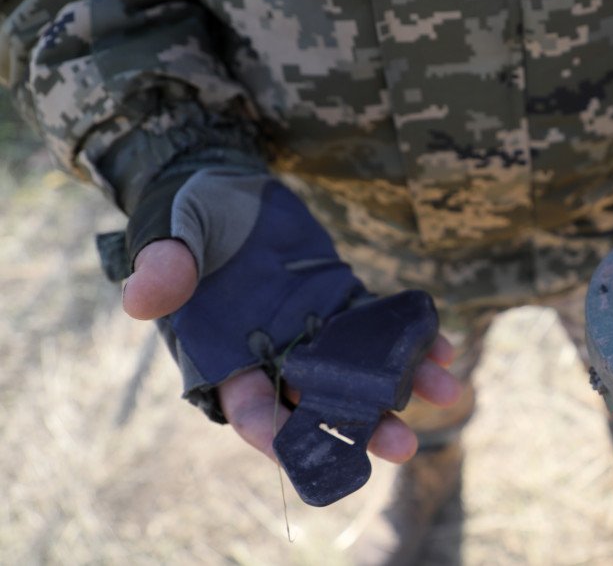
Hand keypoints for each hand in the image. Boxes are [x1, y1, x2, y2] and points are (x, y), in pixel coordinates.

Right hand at [124, 238, 460, 464]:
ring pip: (359, 369)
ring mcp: (309, 326)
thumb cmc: (183, 211)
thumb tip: (142, 302)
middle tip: (401, 444)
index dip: (278, 433)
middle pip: (319, 401)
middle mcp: (270, 350)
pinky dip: (410, 339)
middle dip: (360, 424)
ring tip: (448, 394)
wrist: (220, 182)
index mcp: (221, 352)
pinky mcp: (338, 298)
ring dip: (401, 385)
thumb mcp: (168, 231)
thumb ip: (163, 265)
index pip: (251, 408)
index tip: (312, 451)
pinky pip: (378, 326)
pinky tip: (445, 348)